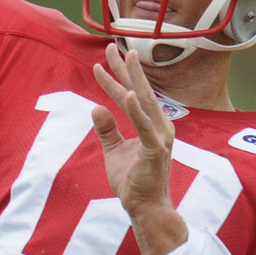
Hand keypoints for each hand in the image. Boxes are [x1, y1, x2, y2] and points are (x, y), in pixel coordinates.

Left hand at [92, 44, 187, 254]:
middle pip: (140, 90)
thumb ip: (107, 130)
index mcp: (151, 125)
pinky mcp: (155, 150)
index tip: (102, 59)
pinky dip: (137, 110)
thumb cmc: (133, 182)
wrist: (146, 208)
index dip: (117, 77)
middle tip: (111, 46)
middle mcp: (159, 126)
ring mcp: (160, 137)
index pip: (132, 95)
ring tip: (123, 58)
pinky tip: (129, 94)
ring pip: (144, 102)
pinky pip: (145, 126)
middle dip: (125, 68)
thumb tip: (96, 108)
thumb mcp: (114, 151)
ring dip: (133, 79)